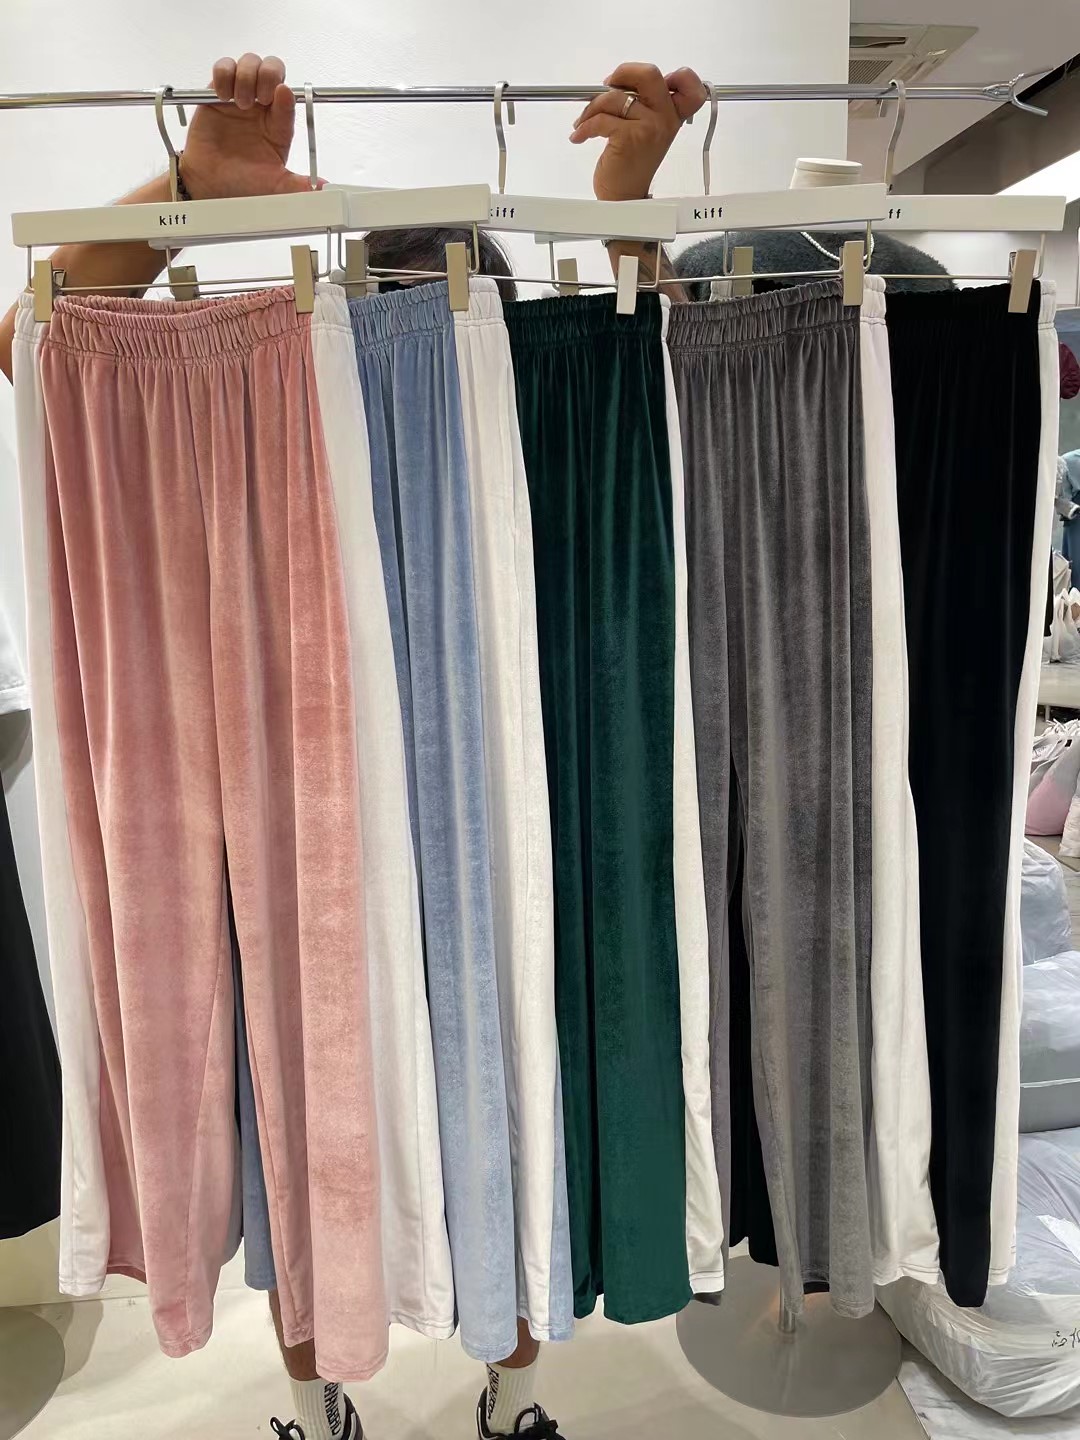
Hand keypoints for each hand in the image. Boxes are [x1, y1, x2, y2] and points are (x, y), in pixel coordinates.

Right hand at [180, 54, 319, 200]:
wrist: (209, 182)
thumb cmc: (241, 181)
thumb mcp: (274, 186)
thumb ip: (297, 185)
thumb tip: (322, 187)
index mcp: (279, 124)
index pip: (289, 97)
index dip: (286, 93)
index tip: (279, 96)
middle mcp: (263, 107)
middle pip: (274, 69)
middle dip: (268, 75)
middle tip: (260, 97)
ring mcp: (241, 96)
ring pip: (250, 62)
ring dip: (245, 77)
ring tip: (240, 102)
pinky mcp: (218, 92)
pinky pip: (223, 67)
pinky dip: (223, 75)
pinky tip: (223, 96)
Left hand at [571, 63, 706, 201]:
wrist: (625, 199)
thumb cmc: (632, 165)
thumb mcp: (646, 132)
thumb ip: (645, 107)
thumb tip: (617, 82)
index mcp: (673, 116)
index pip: (689, 84)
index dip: (672, 74)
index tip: (640, 83)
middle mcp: (666, 119)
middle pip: (649, 74)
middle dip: (623, 73)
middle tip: (607, 86)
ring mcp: (650, 128)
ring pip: (615, 98)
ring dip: (591, 108)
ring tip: (583, 122)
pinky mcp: (629, 138)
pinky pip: (601, 119)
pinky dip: (584, 126)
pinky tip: (579, 135)